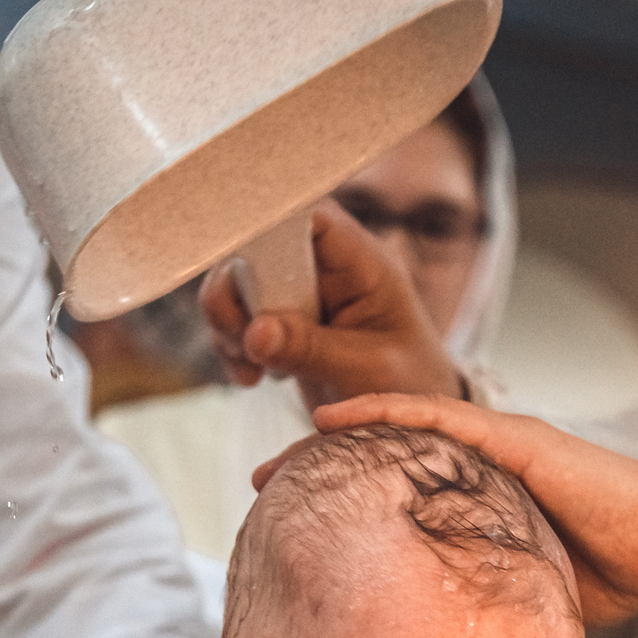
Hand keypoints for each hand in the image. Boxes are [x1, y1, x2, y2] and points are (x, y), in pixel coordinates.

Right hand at [199, 201, 463, 407]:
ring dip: (229, 325)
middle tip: (245, 341)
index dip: (267, 229)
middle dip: (236, 294)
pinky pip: (237, 319)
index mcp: (361, 262)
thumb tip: (255, 331)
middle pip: (257, 247)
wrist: (407, 420)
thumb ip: (312, 348)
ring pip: (237, 283)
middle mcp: (326, 267)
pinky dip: (232, 347)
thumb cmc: (407, 384)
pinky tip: (252, 377)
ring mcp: (300, 292)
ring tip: (252, 368)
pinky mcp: (281, 321)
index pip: (307, 217)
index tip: (243, 273)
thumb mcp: (366, 369)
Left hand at [305, 394, 637, 624]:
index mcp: (485, 506)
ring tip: (281, 456)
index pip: (403, 501)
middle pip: (390, 462)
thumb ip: (483, 608)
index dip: (350, 510)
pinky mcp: (516, 439)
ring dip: (338, 441)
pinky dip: (381, 414)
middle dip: (325, 475)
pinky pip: (436, 420)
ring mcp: (499, 448)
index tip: (296, 531)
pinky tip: (333, 419)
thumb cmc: (614, 577)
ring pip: (402, 433)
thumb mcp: (526, 597)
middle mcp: (485, 469)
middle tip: (266, 489)